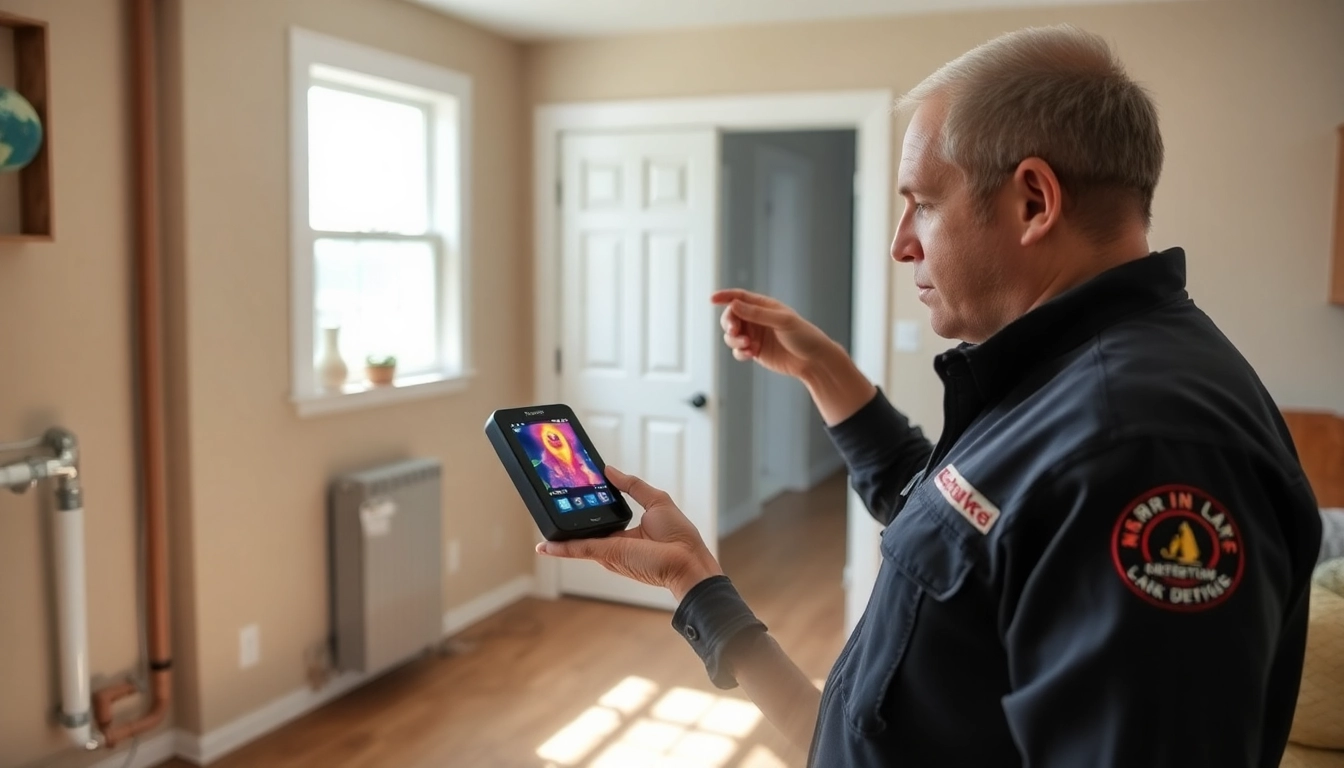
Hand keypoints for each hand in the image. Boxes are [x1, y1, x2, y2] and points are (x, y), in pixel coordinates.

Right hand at [535, 466, 723, 600]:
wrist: (688, 562)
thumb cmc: (680, 537)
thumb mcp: (655, 500)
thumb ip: (631, 485)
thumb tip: (610, 470)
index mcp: (625, 531)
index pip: (598, 518)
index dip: (584, 507)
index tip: (569, 493)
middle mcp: (614, 542)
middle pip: (584, 530)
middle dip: (565, 520)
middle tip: (546, 505)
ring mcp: (609, 550)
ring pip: (577, 541)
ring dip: (558, 533)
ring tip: (541, 520)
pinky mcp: (608, 555)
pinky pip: (579, 549)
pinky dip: (560, 548)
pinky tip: (544, 546)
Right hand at [713, 289, 839, 380]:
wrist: (813, 360)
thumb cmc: (803, 336)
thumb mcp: (782, 321)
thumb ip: (757, 314)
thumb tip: (734, 305)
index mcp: (764, 306)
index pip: (740, 297)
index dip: (725, 297)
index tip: (712, 299)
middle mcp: (757, 319)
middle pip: (731, 317)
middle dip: (729, 324)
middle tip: (734, 331)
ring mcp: (755, 336)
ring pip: (731, 336)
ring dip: (735, 341)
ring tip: (748, 346)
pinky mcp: (755, 351)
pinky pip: (738, 351)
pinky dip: (740, 352)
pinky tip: (751, 354)